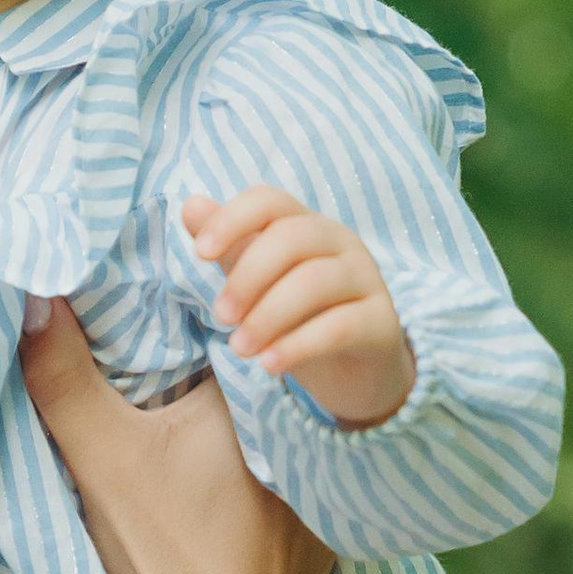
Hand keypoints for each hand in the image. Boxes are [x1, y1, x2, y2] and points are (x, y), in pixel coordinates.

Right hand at [19, 298, 335, 573]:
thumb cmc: (173, 553)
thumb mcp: (104, 456)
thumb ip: (63, 377)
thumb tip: (31, 295)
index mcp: (254, 380)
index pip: (209, 306)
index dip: (162, 291)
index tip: (119, 298)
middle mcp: (294, 407)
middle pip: (226, 349)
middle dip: (182, 337)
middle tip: (125, 336)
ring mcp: (307, 455)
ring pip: (242, 395)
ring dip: (206, 387)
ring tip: (156, 383)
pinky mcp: (304, 496)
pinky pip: (258, 439)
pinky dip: (226, 434)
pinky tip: (192, 447)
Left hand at [182, 187, 416, 428]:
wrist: (355, 372)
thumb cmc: (300, 319)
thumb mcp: (259, 284)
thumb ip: (230, 247)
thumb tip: (191, 206)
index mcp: (306, 226)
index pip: (270, 201)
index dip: (232, 219)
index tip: (200, 253)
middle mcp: (341, 243)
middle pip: (291, 237)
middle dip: (247, 277)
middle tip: (220, 317)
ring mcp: (367, 280)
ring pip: (314, 282)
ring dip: (267, 316)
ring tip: (240, 348)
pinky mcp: (382, 323)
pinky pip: (339, 326)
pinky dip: (297, 346)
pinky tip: (269, 365)